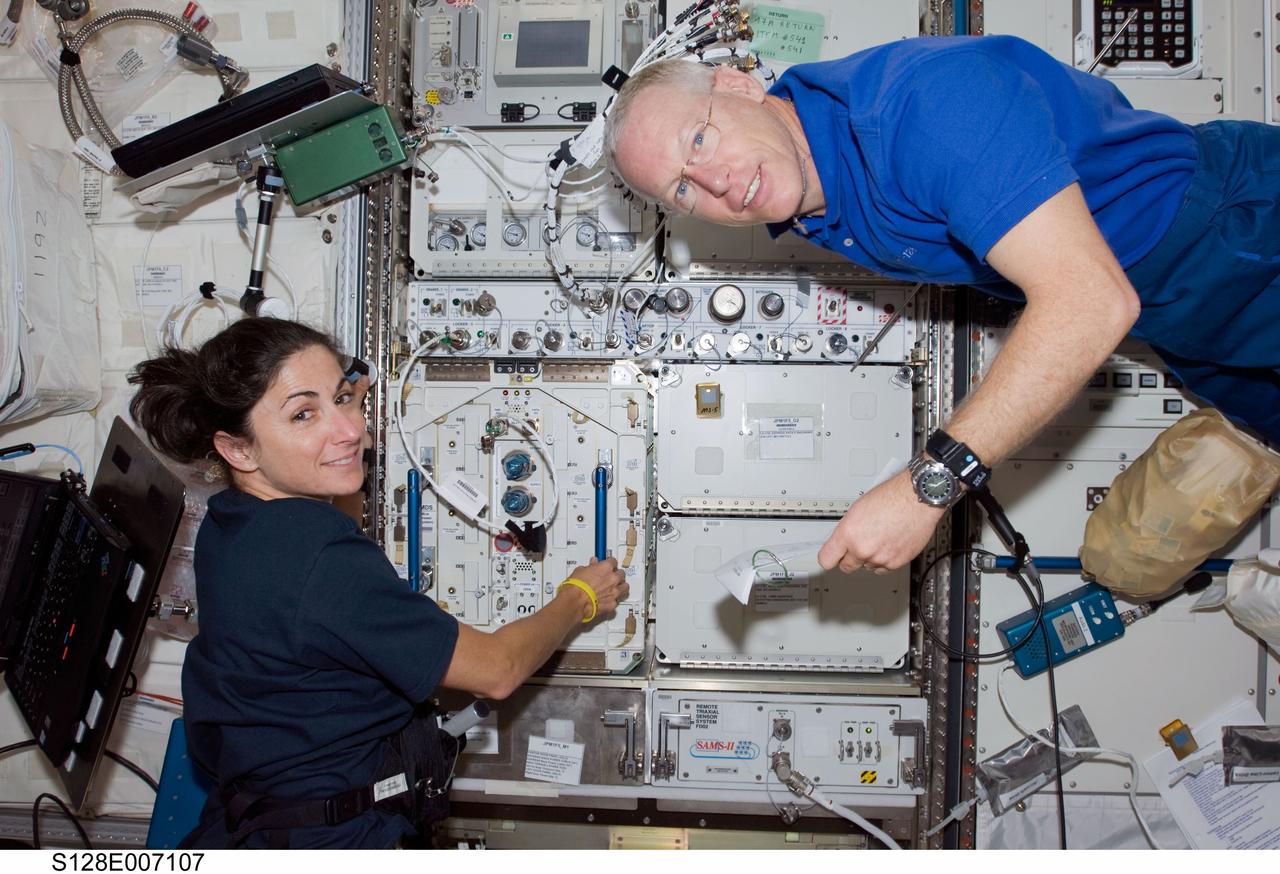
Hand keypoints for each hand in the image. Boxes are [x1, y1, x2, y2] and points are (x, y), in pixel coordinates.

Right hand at [566, 556, 628, 618]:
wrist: (575, 601)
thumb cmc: (576, 587)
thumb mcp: (580, 570)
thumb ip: (590, 566)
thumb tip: (592, 564)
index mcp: (606, 567)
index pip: (613, 561)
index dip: (609, 563)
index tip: (607, 564)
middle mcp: (613, 579)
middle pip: (621, 574)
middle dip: (616, 575)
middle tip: (610, 576)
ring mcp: (615, 592)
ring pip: (625, 587)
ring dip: (620, 586)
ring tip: (614, 587)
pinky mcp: (613, 604)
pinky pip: (616, 601)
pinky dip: (613, 600)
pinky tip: (607, 599)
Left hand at [817, 471, 945, 573]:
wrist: (917, 499)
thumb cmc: (892, 497)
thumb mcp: (858, 509)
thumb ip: (848, 530)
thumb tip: (843, 541)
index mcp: (849, 533)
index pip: (827, 559)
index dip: (830, 557)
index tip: (831, 557)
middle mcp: (863, 548)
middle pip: (846, 566)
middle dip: (849, 558)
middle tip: (857, 547)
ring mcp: (880, 558)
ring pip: (867, 566)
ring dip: (870, 557)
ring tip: (880, 538)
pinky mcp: (896, 563)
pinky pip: (884, 568)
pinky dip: (885, 560)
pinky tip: (889, 544)